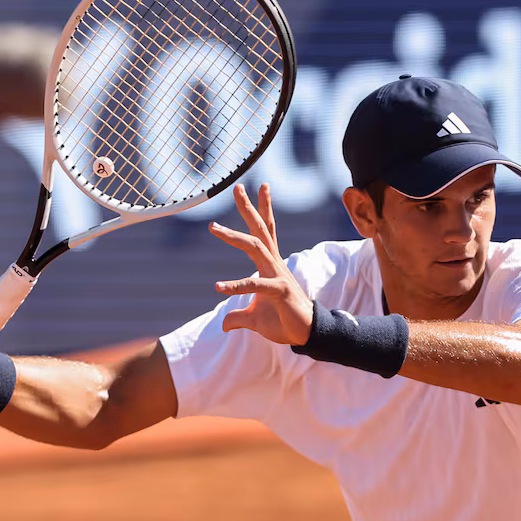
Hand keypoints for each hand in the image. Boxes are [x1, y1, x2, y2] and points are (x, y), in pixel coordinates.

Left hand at [209, 183, 313, 345]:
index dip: (260, 209)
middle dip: (249, 208)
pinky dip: (236, 286)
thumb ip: (239, 317)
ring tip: (213, 226)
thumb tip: (225, 325)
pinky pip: (256, 285)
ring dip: (234, 236)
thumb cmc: (284, 321)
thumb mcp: (255, 318)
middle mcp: (274, 263)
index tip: (252, 189)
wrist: (307, 334)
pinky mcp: (280, 290)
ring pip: (255, 247)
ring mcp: (278, 275)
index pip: (265, 231)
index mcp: (270, 264)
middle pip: (261, 229)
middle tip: (237, 187)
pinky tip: (219, 287)